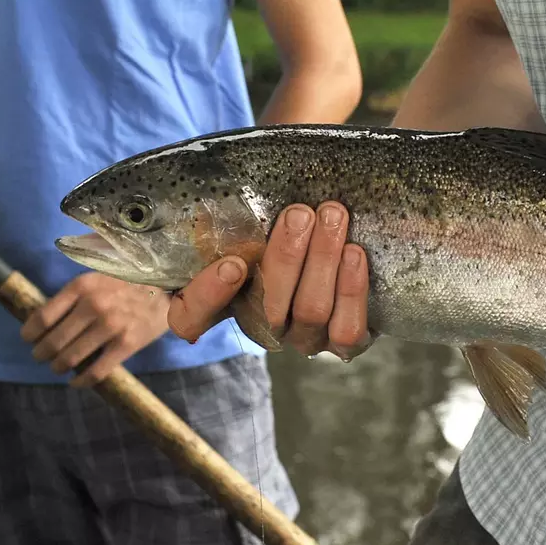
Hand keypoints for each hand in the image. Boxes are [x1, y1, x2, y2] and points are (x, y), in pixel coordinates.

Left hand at [21, 272, 173, 387]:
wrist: (166, 286)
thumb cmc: (127, 282)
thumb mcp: (97, 276)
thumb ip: (73, 294)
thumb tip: (43, 316)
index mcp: (82, 287)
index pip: (43, 316)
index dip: (29, 332)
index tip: (27, 338)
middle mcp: (93, 306)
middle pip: (53, 341)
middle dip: (41, 353)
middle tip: (40, 356)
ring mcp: (110, 326)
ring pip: (71, 358)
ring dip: (58, 367)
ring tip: (57, 367)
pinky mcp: (126, 344)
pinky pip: (96, 372)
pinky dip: (81, 382)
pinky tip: (75, 382)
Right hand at [168, 201, 375, 359]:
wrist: (339, 252)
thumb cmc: (282, 230)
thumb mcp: (252, 223)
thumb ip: (236, 221)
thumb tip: (215, 199)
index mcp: (225, 304)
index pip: (192, 318)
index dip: (208, 297)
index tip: (233, 264)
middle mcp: (264, 328)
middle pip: (268, 307)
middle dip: (287, 257)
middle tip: (301, 214)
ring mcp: (304, 339)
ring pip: (311, 311)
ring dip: (323, 260)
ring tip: (332, 217)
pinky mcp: (344, 345)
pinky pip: (347, 329)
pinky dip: (351, 289)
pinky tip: (354, 253)